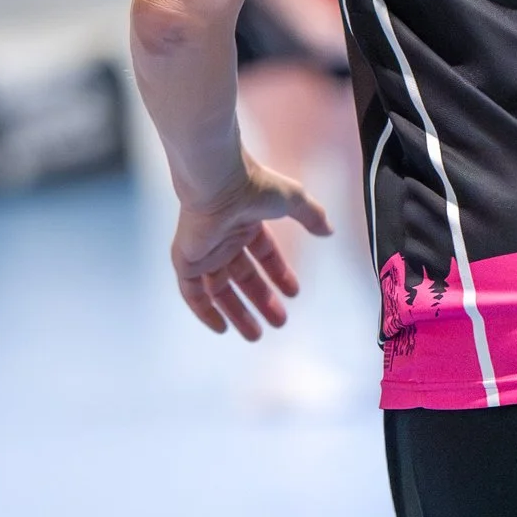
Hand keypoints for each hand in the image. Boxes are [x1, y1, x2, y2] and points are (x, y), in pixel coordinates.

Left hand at [170, 160, 331, 339]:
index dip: (279, 273)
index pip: (263, 254)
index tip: (294, 294)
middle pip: (243, 276)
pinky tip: (220, 329)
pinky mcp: (186, 259)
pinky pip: (192, 292)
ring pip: (219, 289)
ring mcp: (204, 249)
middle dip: (261, 299)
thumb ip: (311, 215)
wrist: (217, 180)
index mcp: (246, 222)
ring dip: (237, 312)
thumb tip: (329, 231)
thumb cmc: (253, 184)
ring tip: (256, 335)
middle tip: (279, 322)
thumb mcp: (292, 200)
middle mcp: (224, 237)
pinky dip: (204, 311)